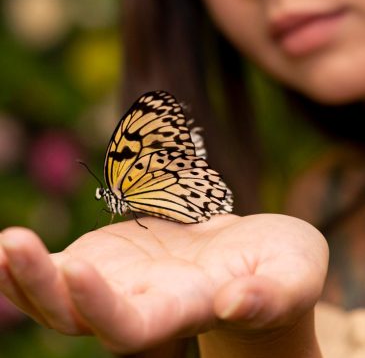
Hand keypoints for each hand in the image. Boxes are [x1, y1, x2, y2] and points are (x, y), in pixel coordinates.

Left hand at [0, 214, 327, 353]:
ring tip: (4, 243)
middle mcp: (145, 305)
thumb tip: (234, 305)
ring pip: (62, 296)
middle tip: (11, 244)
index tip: (77, 267)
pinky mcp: (113, 258)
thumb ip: (271, 295)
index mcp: (187, 311)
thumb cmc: (280, 265)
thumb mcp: (292, 275)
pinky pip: (63, 266)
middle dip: (42, 287)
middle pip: (81, 316)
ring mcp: (123, 282)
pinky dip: (34, 261)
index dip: (104, 306)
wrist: (252, 256)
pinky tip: (9, 243)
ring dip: (25, 274)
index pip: (136, 328)